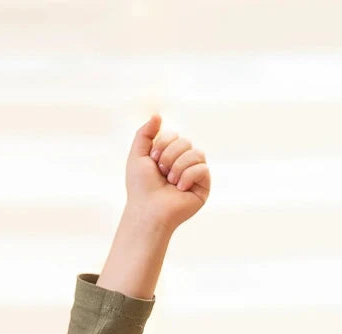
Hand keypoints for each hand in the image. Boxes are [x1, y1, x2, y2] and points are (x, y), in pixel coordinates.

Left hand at [123, 114, 209, 232]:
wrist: (148, 211)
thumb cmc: (141, 187)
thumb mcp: (137, 155)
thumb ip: (144, 133)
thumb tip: (157, 115)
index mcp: (170, 154)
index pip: (174, 135)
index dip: (162, 144)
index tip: (152, 161)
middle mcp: (183, 162)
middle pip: (186, 142)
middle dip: (170, 155)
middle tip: (161, 173)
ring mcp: (195, 174)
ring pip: (197, 153)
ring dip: (179, 166)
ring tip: (170, 181)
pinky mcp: (203, 186)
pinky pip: (203, 168)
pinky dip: (188, 176)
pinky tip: (180, 188)